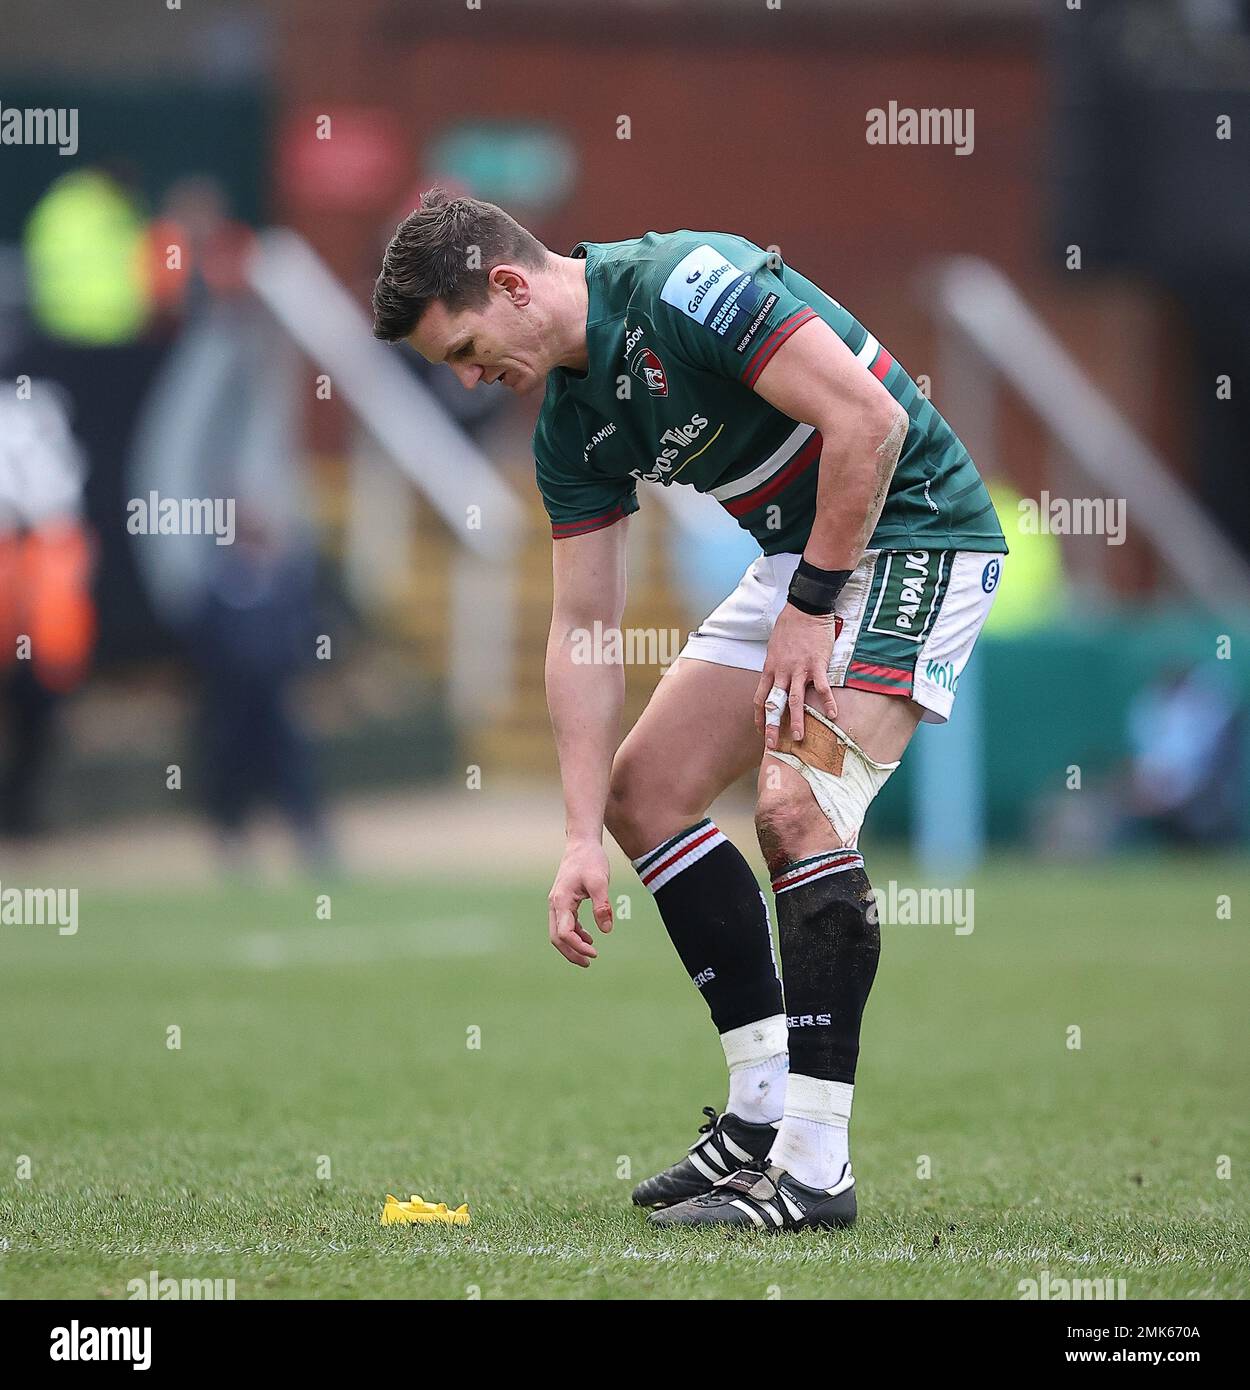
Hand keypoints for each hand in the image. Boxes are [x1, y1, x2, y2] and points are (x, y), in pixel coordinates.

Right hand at [547, 839, 613, 966]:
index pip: (564, 933)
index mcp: (561, 901)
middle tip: (589, 963)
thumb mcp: (600, 882)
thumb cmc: (590, 860)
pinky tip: (589, 937)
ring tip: (591, 954)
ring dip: (573, 945)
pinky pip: (564, 924)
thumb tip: (606, 930)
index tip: (595, 953)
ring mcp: (557, 903)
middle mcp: (555, 904)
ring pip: (559, 932)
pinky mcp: (563, 901)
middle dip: (571, 952)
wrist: (581, 844)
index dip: (578, 946)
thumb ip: (602, 906)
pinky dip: (575, 934)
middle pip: (556, 938)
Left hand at [754, 602, 838, 750]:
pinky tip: (832, 716)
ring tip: (799, 738)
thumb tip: (777, 676)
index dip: (760, 716)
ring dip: (797, 721)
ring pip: (795, 700)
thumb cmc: (789, 626)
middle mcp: (781, 672)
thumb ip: (776, 665)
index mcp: (770, 668)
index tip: (761, 730)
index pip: (760, 698)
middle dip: (773, 727)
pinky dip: (827, 702)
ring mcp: (799, 669)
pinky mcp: (817, 665)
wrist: (805, 609)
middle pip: (774, 704)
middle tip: (773, 745)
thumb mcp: (775, 647)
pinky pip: (822, 688)